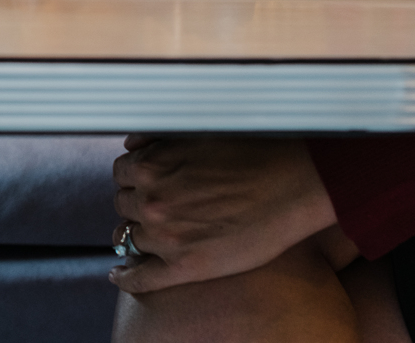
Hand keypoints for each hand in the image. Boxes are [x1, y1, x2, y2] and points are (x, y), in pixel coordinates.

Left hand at [110, 136, 343, 292]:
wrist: (293, 185)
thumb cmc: (254, 155)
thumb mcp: (195, 134)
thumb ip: (157, 140)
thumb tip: (132, 144)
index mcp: (151, 167)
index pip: (123, 173)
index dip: (136, 177)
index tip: (146, 182)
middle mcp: (151, 201)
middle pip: (124, 205)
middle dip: (137, 204)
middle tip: (159, 206)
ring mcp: (166, 236)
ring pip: (130, 238)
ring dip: (138, 234)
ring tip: (152, 234)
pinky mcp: (185, 267)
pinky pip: (141, 279)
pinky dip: (127, 278)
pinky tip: (120, 276)